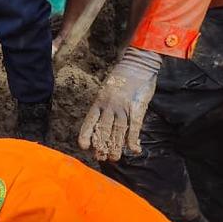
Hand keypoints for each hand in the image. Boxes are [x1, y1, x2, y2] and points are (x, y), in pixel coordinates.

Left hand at [78, 47, 163, 161]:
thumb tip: (103, 120)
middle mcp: (109, 106)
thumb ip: (105, 104)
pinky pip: (134, 127)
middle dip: (101, 145)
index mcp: (99, 101)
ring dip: (116, 147)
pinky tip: (133, 148)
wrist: (138, 63)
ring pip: (117, 132)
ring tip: (114, 158)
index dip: (86, 135)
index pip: (90, 121)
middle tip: (101, 157)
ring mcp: (123, 107)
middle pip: (103, 130)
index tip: (84, 146)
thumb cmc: (123, 76)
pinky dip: (133, 139)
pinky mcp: (137, 108)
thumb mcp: (107, 89)